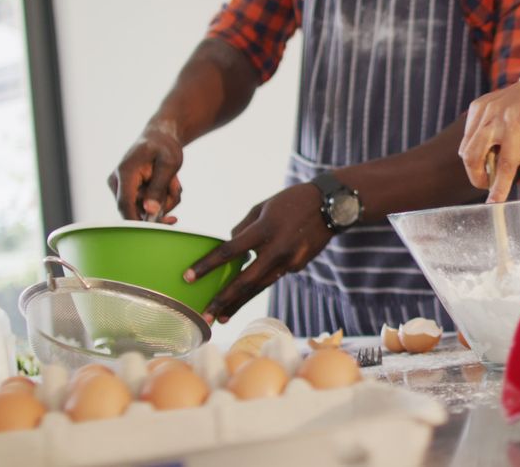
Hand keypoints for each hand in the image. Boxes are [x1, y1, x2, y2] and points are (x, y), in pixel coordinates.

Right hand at [108, 124, 183, 222]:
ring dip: (165, 200)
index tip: (153, 233)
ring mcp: (121, 189)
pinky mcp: (128, 193)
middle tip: (175, 188)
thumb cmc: (165, 147)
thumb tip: (150, 211)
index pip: (125, 205)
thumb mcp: (169, 164)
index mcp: (125, 173)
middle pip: (136, 211)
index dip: (137, 222)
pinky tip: (169, 184)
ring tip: (173, 180)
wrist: (160, 137)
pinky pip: (147, 206)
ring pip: (145, 210)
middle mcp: (117, 183)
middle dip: (162, 205)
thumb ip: (159, 187)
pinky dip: (162, 199)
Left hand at [185, 182, 333, 323]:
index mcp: (264, 229)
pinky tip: (245, 294)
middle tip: (205, 316)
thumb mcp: (263, 207)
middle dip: (223, 300)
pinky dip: (258, 284)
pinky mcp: (297, 266)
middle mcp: (277, 249)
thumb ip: (243, 228)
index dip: (207, 265)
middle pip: (245, 281)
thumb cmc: (292, 200)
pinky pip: (272, 276)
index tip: (187, 278)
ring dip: (238, 304)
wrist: (332, 206)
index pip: (230, 251)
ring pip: (259, 287)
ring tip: (221, 318)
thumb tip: (231, 245)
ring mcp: (289, 261)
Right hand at [459, 70, 519, 202]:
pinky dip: (474, 145)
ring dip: (475, 162)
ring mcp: (484, 107)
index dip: (499, 186)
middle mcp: (496, 114)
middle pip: (472, 155)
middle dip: (477, 176)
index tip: (493, 203)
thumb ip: (512, 158)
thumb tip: (493, 177)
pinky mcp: (477, 105)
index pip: (504, 163)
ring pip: (465, 147)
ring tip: (492, 162)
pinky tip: (490, 143)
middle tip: (487, 184)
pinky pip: (468, 134)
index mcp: (517, 123)